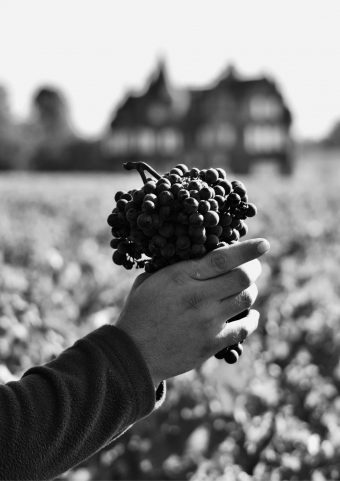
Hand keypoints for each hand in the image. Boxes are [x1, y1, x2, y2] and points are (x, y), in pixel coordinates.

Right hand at [116, 238, 269, 385]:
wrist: (133, 355)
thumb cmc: (138, 313)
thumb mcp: (149, 281)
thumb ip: (175, 267)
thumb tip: (197, 257)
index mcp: (180, 277)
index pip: (223, 258)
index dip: (247, 250)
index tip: (264, 245)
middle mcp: (198, 297)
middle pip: (243, 277)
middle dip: (253, 269)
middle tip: (253, 268)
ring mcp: (207, 322)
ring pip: (246, 299)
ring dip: (251, 291)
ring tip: (246, 289)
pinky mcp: (212, 343)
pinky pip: (244, 328)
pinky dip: (252, 319)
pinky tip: (250, 315)